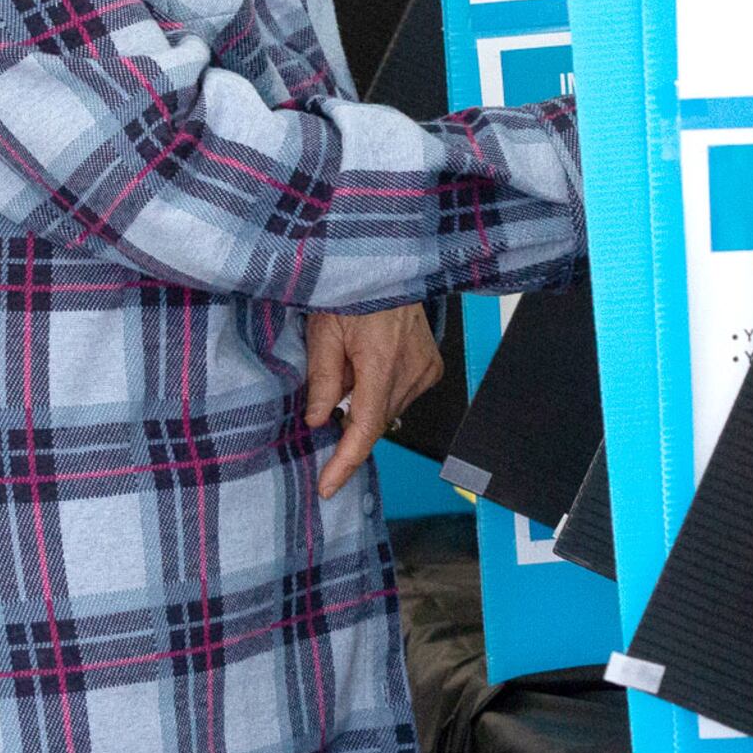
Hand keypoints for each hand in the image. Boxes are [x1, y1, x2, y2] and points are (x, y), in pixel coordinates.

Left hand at [304, 304, 447, 499]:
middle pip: (375, 421)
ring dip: (365, 401)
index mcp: (382, 362)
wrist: (387, 268)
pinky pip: (402, 396)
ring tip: (353, 362)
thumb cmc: (353, 291)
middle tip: (330, 387)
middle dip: (348, 418)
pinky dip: (382, 390)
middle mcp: (411, 371)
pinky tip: (372, 362)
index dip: (344, 462)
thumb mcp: (324, 331)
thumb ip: (322, 380)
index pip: (364, 429)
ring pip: (389, 410)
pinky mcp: (433, 367)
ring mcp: (426, 370)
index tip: (327, 485)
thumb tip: (319, 421)